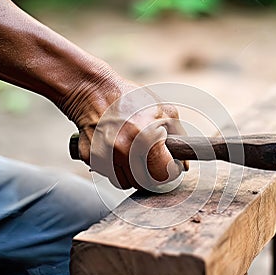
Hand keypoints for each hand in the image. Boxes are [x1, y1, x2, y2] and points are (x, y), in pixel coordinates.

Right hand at [61, 65, 186, 189]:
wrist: (94, 91)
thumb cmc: (132, 99)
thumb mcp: (163, 111)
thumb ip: (179, 137)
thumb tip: (184, 165)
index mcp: (145, 137)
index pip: (164, 174)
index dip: (170, 171)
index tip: (170, 165)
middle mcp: (123, 149)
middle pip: (145, 182)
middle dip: (152, 173)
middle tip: (152, 160)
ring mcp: (105, 155)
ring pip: (126, 183)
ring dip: (132, 174)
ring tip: (132, 154)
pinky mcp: (91, 158)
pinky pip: (108, 175)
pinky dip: (115, 168)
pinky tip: (116, 151)